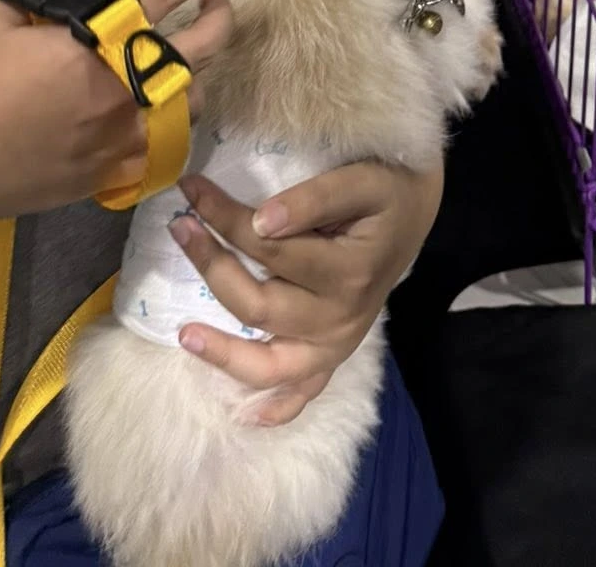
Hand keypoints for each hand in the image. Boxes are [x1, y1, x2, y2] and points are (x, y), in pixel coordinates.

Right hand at [0, 0, 239, 226]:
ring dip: (199, 75)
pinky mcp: (103, 180)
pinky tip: (158, 114)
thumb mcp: (0, 16)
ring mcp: (115, 142)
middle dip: (221, 19)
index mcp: (92, 44)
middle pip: (200, 52)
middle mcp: (117, 93)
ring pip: (192, 105)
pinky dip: (169, 127)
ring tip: (186, 59)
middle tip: (217, 4)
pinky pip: (160, 152)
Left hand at [172, 160, 442, 423]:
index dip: (224, 218)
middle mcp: (341, 320)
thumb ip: (314, 199)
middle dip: (212, 265)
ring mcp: (336, 346)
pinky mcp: (334, 357)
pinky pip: (302, 395)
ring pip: (270, 365)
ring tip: (184, 334)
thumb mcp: (360, 180)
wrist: (416, 211)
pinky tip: (242, 415)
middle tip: (179, 228)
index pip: (269, 248)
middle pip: (259, 305)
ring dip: (223, 354)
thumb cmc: (386, 191)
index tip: (192, 189)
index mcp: (349, 273)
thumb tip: (262, 222)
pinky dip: (274, 409)